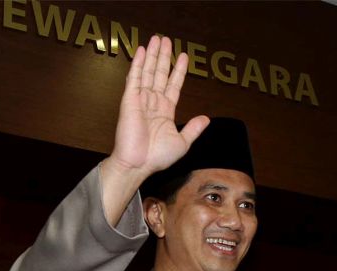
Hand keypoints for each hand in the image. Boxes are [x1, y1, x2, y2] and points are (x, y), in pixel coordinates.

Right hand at [101, 35, 208, 223]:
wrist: (139, 164)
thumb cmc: (158, 157)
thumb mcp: (182, 142)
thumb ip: (193, 129)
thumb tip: (206, 118)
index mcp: (166, 112)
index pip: (174, 85)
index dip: (178, 71)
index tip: (184, 56)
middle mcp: (153, 103)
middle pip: (160, 74)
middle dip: (164, 57)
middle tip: (167, 40)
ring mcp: (141, 100)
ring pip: (148, 72)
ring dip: (152, 55)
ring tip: (157, 39)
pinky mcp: (130, 100)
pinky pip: (135, 78)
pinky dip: (138, 64)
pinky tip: (142, 50)